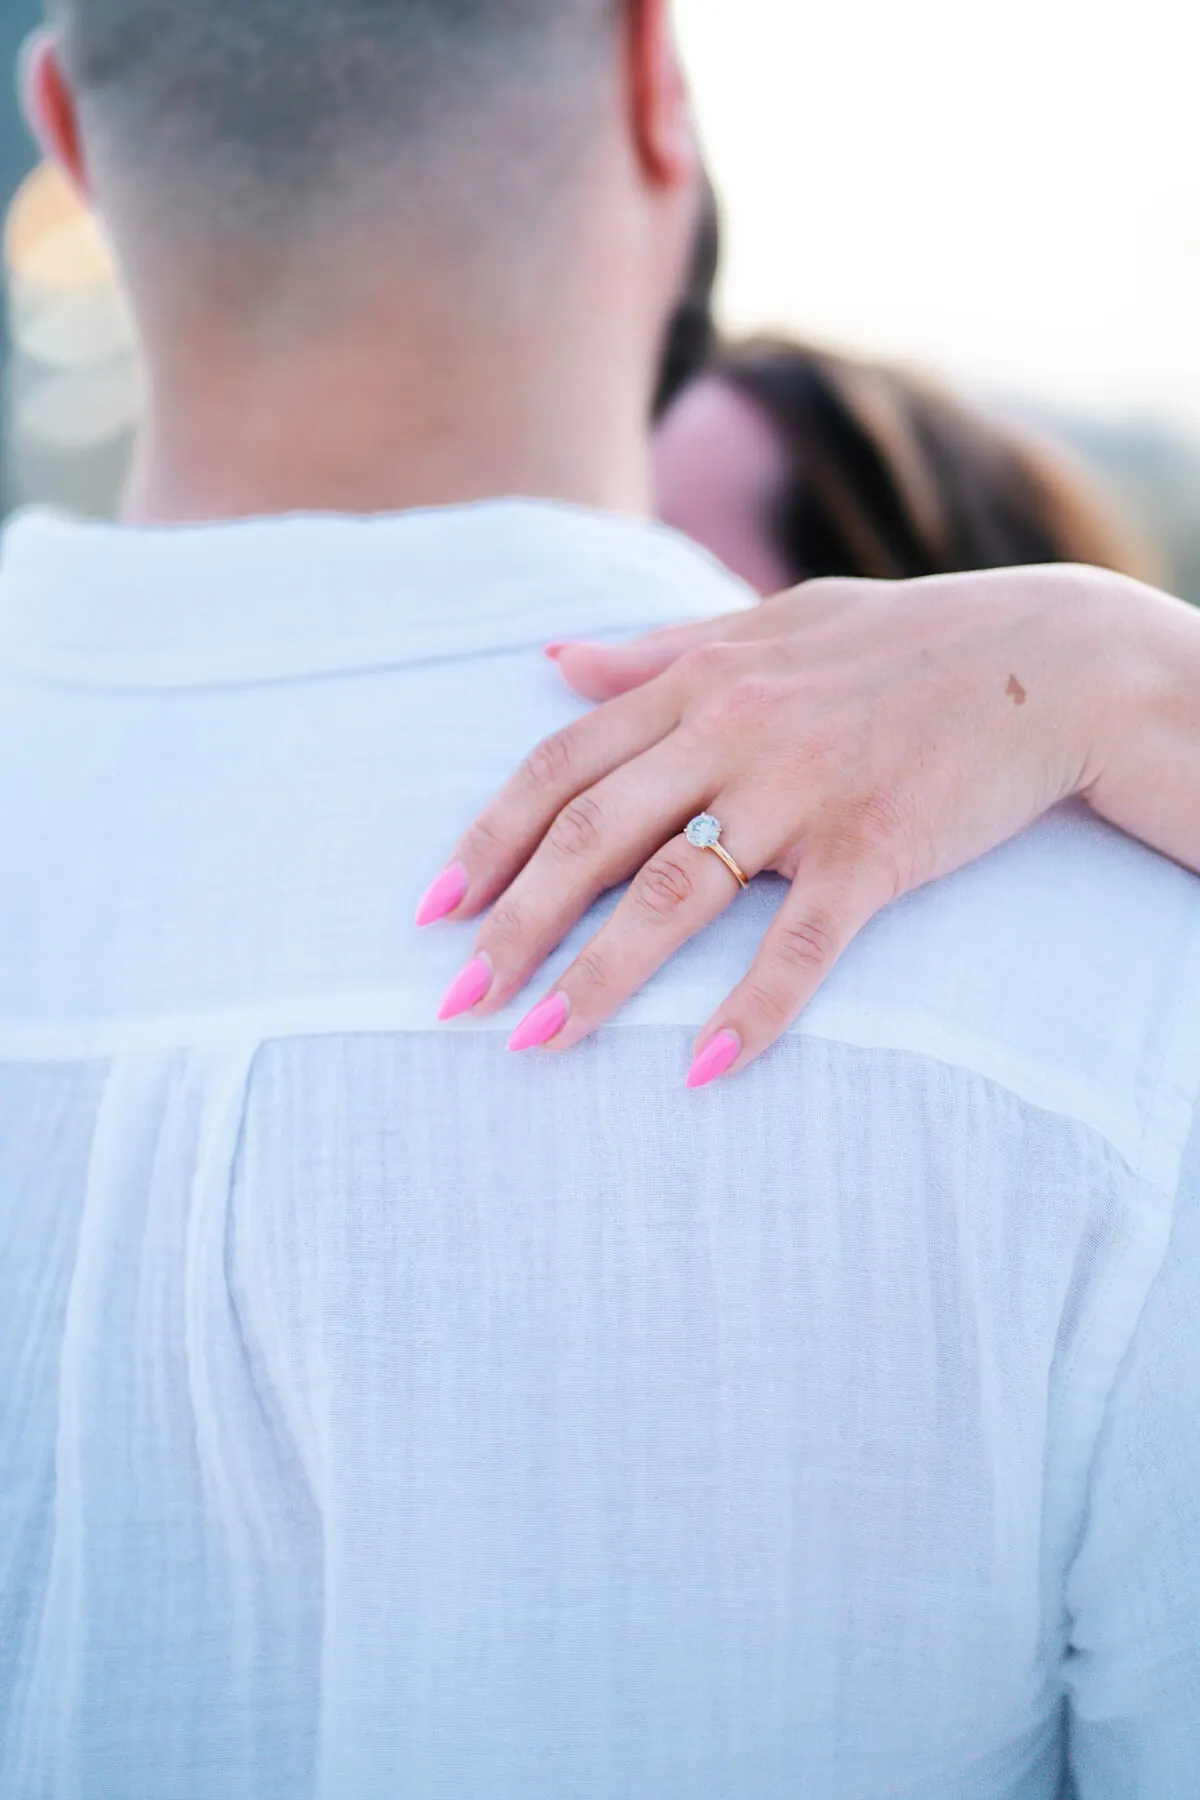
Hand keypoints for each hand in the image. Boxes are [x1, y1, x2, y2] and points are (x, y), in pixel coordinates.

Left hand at [418, 565, 1144, 1084]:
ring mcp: (803, 794)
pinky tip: (701, 1068)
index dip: (489, 840)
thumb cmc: (898, 643)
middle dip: (512, 924)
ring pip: (674, 896)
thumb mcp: (767, 624)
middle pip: (593, 838)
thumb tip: (552, 659)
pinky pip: (800, 946)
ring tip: (535, 1043)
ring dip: (597, 977)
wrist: (1046, 660)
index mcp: (699, 681)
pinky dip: (751, 1010)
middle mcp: (734, 733)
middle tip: (455, 1000)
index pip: (563, 767)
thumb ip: (653, 650)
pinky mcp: (874, 851)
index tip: (434, 907)